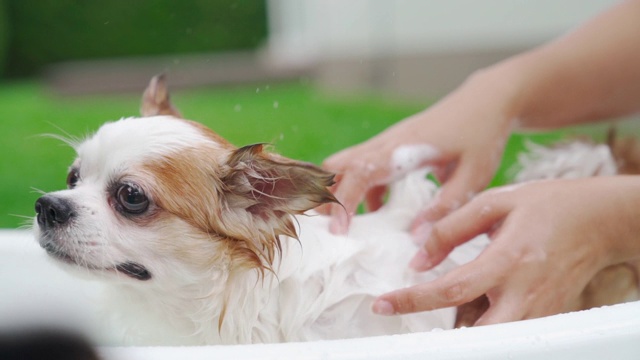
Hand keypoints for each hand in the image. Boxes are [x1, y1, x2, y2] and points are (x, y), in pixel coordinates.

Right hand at [322, 69, 516, 234]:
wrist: (486, 100)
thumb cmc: (482, 136)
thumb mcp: (473, 177)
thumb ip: (444, 207)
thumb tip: (415, 239)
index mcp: (403, 149)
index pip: (360, 172)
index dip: (344, 201)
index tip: (338, 230)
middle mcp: (386, 143)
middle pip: (337, 166)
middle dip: (326, 196)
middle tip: (328, 230)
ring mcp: (386, 143)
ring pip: (345, 165)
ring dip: (338, 193)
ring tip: (343, 226)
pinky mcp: (391, 148)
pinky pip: (363, 169)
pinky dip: (359, 190)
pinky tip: (376, 213)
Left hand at [372, 176, 639, 324]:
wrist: (600, 219)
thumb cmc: (547, 204)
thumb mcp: (496, 202)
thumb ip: (451, 229)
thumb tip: (418, 260)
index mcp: (507, 260)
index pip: (451, 290)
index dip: (412, 300)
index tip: (383, 304)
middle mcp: (523, 293)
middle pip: (477, 337)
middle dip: (441, 341)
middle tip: (408, 331)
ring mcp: (538, 310)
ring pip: (494, 341)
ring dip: (461, 338)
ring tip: (432, 323)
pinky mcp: (546, 316)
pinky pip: (509, 333)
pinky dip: (484, 332)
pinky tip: (466, 317)